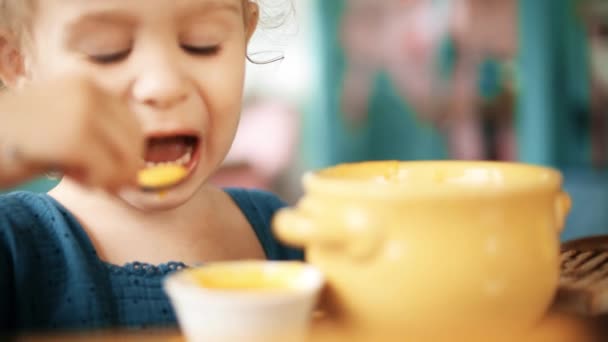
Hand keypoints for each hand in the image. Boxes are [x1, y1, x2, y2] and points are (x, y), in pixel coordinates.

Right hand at [0, 76, 143, 190]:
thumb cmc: (12, 142)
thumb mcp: (61, 125)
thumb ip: (98, 135)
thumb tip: (136, 168)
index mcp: (88, 84)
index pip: (134, 126)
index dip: (125, 155)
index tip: (101, 169)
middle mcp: (89, 91)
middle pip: (136, 143)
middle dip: (120, 169)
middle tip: (91, 179)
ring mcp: (82, 111)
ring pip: (127, 159)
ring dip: (107, 179)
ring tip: (77, 176)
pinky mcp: (73, 137)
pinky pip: (108, 173)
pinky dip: (95, 185)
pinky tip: (69, 178)